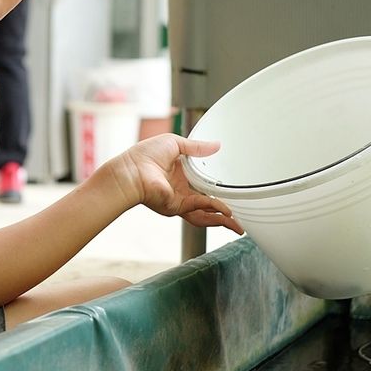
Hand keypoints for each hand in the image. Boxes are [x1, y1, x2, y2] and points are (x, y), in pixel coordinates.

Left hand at [105, 134, 243, 233]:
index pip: (203, 183)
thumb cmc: (144, 156)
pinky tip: (228, 212)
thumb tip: (217, 145)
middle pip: (206, 204)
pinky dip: (215, 211)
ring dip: (222, 220)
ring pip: (205, 213)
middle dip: (223, 212)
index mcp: (180, 174)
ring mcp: (179, 200)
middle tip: (239, 215)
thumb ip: (197, 147)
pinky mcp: (177, 207)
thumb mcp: (175, 144)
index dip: (217, 187)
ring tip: (238, 226)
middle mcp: (181, 190)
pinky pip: (200, 209)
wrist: (131, 171)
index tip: (232, 188)